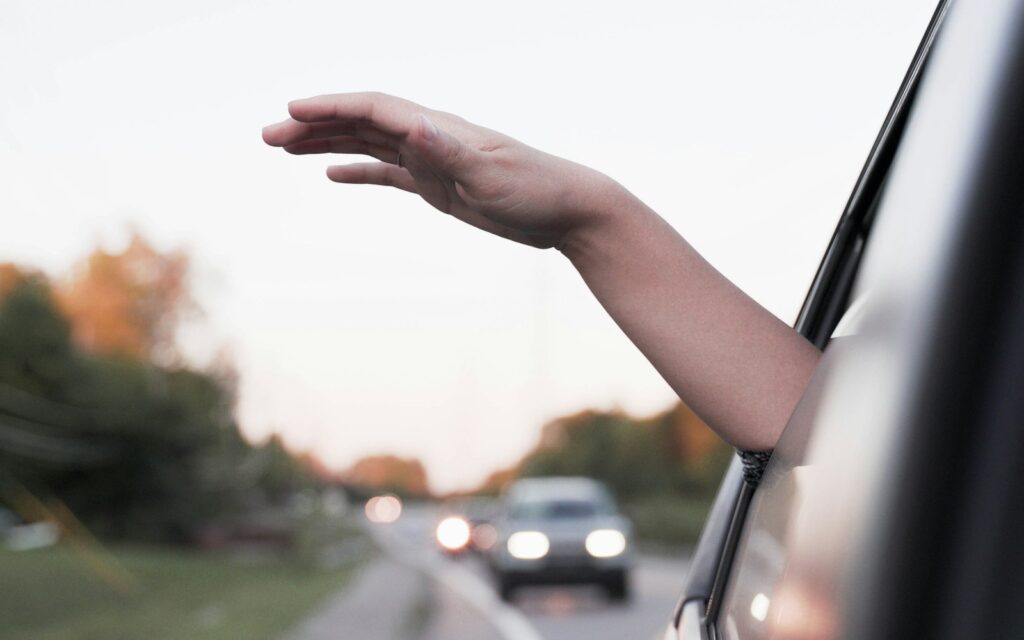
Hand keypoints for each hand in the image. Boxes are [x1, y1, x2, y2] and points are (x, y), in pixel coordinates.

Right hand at [262, 92, 615, 248]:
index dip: (330, 108)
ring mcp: (433, 160)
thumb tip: (412, 126)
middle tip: (268, 136)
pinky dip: (358, 169)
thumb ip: (449, 153)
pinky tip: (332, 173)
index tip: (290, 112)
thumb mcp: (492, 177)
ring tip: (285, 147)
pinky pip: (388, 173)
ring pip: (369, 144)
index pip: (374, 109)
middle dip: (315, 125)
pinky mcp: (439, 185)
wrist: (569, 212)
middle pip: (361, 122)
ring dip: (328, 142)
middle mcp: (430, 137)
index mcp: (440, 129)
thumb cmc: (538, 192)